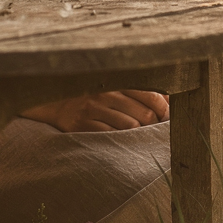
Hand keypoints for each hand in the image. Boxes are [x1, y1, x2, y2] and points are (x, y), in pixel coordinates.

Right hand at [20, 90, 169, 132]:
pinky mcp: (82, 124)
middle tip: (154, 131)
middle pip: (145, 114)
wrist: (52, 102)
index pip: (152, 95)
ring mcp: (93, 109)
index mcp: (116, 81)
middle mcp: (106, 93)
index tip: (167, 118)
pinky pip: (111, 137)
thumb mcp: (113, 88)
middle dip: (154, 125)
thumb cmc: (90, 97)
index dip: (165, 109)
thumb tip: (170, 102)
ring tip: (138, 137)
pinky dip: (121, 142)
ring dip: (138, 135)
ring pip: (131, 127)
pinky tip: (121, 142)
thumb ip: (139, 92)